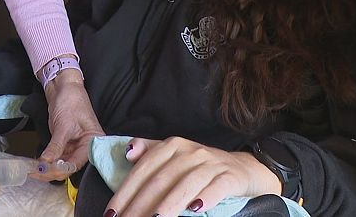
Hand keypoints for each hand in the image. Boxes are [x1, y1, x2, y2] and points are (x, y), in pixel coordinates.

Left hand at [34, 69, 103, 180]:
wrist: (65, 86)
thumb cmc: (71, 101)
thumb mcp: (63, 126)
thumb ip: (55, 147)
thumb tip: (45, 164)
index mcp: (93, 142)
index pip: (76, 164)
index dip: (59, 170)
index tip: (44, 172)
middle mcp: (86, 147)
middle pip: (69, 166)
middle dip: (52, 171)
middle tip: (35, 173)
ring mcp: (75, 146)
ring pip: (61, 163)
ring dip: (47, 167)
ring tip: (33, 170)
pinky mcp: (66, 143)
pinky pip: (57, 156)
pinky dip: (47, 160)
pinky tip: (37, 163)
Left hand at [105, 137, 281, 216]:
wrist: (243, 168)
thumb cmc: (200, 167)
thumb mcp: (174, 155)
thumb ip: (149, 151)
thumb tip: (128, 152)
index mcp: (171, 146)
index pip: (143, 170)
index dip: (125, 193)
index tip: (112, 214)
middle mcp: (190, 151)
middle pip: (160, 180)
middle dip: (140, 205)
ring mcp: (211, 163)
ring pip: (185, 184)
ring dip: (168, 205)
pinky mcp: (230, 176)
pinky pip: (216, 187)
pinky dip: (205, 198)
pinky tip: (195, 210)